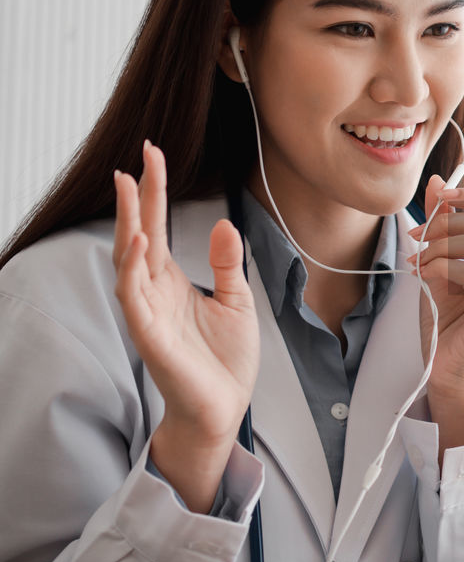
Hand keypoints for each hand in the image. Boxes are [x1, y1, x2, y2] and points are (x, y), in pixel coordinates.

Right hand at [113, 141, 259, 446]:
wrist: (224, 407)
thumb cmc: (225, 360)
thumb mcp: (236, 301)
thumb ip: (226, 264)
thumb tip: (224, 224)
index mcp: (172, 281)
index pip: (159, 227)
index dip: (155, 192)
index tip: (153, 155)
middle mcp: (154, 292)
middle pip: (139, 235)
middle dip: (136, 198)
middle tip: (137, 158)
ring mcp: (148, 313)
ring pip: (129, 261)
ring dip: (128, 224)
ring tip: (129, 187)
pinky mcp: (150, 336)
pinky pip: (135, 298)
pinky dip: (134, 269)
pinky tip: (140, 242)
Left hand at [407, 175, 463, 405]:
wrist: (445, 369)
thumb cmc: (446, 320)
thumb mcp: (439, 263)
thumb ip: (442, 226)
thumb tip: (437, 182)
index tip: (437, 199)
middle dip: (447, 223)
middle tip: (417, 238)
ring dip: (440, 247)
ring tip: (419, 262)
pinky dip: (441, 267)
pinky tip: (423, 276)